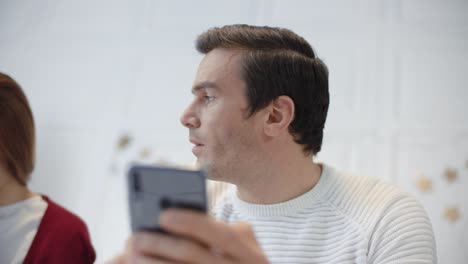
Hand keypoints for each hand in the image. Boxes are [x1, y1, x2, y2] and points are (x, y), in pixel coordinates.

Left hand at [111, 209, 268, 263]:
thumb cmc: (240, 260)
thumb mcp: (243, 245)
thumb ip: (220, 231)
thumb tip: (175, 218)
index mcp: (248, 252)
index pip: (218, 232)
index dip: (191, 222)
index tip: (163, 215)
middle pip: (192, 253)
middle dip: (160, 243)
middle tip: (135, 237)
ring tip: (132, 255)